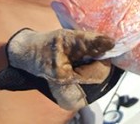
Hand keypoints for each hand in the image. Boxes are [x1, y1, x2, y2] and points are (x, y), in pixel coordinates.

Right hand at [0, 28, 114, 109]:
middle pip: (101, 77)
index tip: (94, 46)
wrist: (28, 56)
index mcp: (68, 84)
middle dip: (97, 62)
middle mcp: (73, 99)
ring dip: (93, 66)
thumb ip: (88, 41)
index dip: (101, 57)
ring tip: (79, 58)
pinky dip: (89, 71)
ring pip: (98, 80)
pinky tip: (78, 64)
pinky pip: (92, 83)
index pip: (102, 72)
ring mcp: (74, 101)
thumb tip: (111, 43)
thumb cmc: (44, 46)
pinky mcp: (75, 99)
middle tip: (84, 52)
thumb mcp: (65, 38)